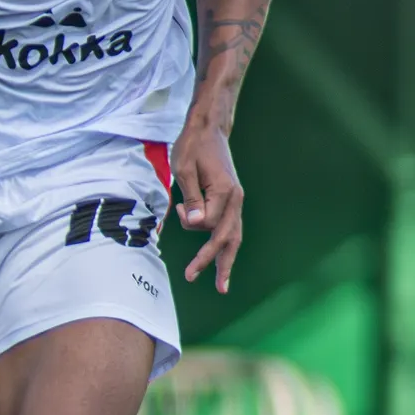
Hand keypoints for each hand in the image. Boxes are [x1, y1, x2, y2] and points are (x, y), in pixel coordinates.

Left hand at [172, 113, 243, 292]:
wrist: (209, 129)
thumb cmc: (193, 146)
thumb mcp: (184, 169)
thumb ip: (191, 198)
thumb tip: (196, 224)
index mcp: (225, 192)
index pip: (208, 223)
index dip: (190, 221)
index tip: (179, 206)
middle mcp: (235, 199)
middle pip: (227, 238)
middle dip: (213, 262)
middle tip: (201, 281)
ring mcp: (235, 201)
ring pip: (233, 237)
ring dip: (226, 261)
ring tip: (221, 285)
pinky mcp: (230, 200)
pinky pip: (230, 229)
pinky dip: (226, 246)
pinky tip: (222, 262)